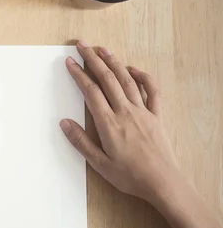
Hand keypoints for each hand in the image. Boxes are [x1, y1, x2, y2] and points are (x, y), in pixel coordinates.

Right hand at [60, 40, 181, 204]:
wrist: (162, 182)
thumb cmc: (130, 176)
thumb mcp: (99, 163)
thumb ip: (80, 142)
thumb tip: (64, 123)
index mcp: (109, 124)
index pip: (91, 92)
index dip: (79, 74)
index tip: (69, 62)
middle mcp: (125, 112)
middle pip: (107, 79)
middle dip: (93, 60)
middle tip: (82, 45)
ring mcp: (142, 112)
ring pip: (126, 80)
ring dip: (114, 62)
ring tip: (103, 49)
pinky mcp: (156, 116)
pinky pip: (151, 91)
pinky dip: (143, 77)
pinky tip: (133, 69)